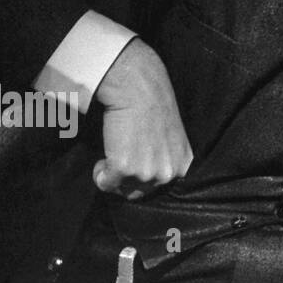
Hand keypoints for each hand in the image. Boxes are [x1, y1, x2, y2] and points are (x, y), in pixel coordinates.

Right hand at [92, 38, 192, 199]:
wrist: (138, 90)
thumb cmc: (154, 106)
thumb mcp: (173, 136)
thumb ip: (166, 158)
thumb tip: (150, 175)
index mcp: (183, 164)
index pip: (160, 186)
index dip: (142, 177)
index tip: (134, 164)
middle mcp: (168, 173)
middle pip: (140, 192)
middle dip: (126, 179)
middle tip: (119, 158)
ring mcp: (147, 173)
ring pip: (122, 189)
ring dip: (113, 176)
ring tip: (114, 153)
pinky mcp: (124, 169)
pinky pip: (105, 183)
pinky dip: (99, 174)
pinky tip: (104, 156)